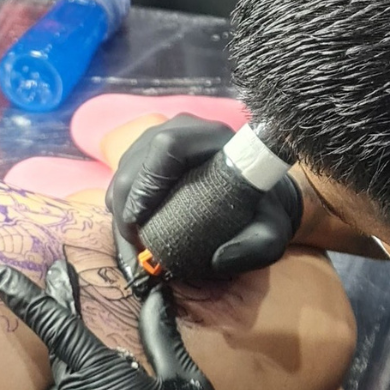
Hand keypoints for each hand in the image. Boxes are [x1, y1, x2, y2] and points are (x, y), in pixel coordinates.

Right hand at [110, 115, 302, 277]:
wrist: (256, 195)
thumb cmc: (262, 211)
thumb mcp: (271, 232)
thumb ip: (257, 246)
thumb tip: (219, 260)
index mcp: (214, 137)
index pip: (167, 147)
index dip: (146, 183)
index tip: (139, 222)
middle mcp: (184, 129)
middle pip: (137, 158)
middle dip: (125, 202)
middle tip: (132, 242)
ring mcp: (162, 135)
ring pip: (124, 166)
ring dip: (119, 206)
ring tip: (131, 243)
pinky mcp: (149, 150)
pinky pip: (123, 172)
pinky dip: (120, 203)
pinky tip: (131, 230)